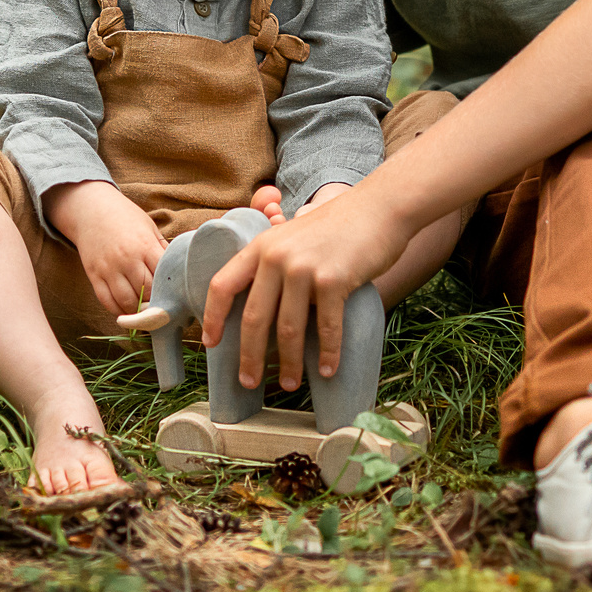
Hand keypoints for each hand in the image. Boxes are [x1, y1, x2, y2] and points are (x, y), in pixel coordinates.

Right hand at [44, 180, 165, 320]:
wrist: (91, 209)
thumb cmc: (125, 217)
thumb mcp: (149, 227)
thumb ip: (162, 249)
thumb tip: (178, 268)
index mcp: (145, 245)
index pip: (163, 277)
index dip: (170, 289)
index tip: (175, 296)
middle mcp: (127, 259)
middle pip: (147, 292)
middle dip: (156, 303)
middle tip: (162, 309)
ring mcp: (109, 268)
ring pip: (127, 301)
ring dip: (137, 311)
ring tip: (145, 313)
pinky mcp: (94, 274)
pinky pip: (106, 300)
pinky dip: (117, 310)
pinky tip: (125, 311)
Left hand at [199, 178, 411, 389]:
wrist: (380, 208)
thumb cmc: (339, 226)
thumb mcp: (294, 236)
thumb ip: (277, 262)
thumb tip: (266, 304)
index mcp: (261, 246)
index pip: (222, 284)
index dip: (212, 317)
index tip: (211, 344)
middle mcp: (276, 256)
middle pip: (253, 317)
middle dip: (249, 356)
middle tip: (249, 382)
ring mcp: (304, 268)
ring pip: (288, 329)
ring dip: (288, 363)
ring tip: (290, 383)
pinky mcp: (333, 280)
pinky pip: (326, 327)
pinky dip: (326, 353)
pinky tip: (326, 370)